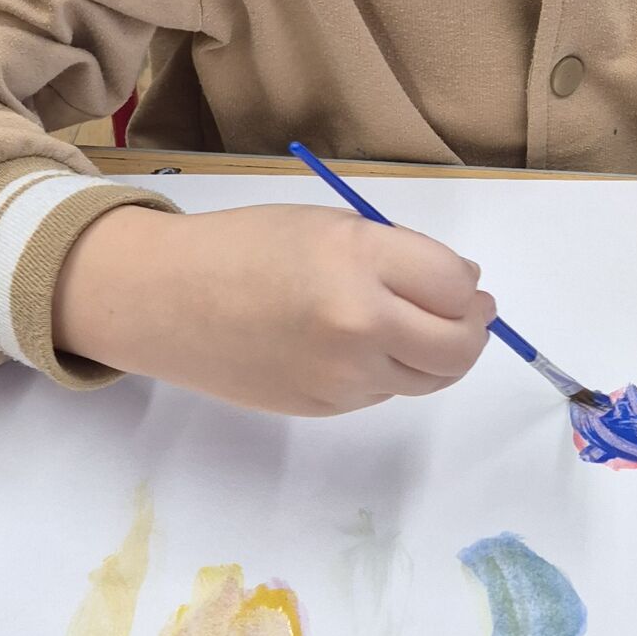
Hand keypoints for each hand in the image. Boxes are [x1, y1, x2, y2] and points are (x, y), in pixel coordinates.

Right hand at [50, 203, 497, 414]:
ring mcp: (342, 377)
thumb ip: (399, 255)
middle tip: (464, 312)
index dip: (465, 285)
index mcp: (359, 262)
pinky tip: (354, 345)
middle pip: (458, 348)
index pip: (456, 287)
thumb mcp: (328, 227)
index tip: (461, 281)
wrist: (164, 301)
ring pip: (429, 379)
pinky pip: (384, 392)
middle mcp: (358, 326)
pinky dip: (386, 370)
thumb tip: (464, 286)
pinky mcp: (325, 408)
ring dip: (434, 354)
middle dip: (472, 329)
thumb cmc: (244, 247)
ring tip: (411, 326)